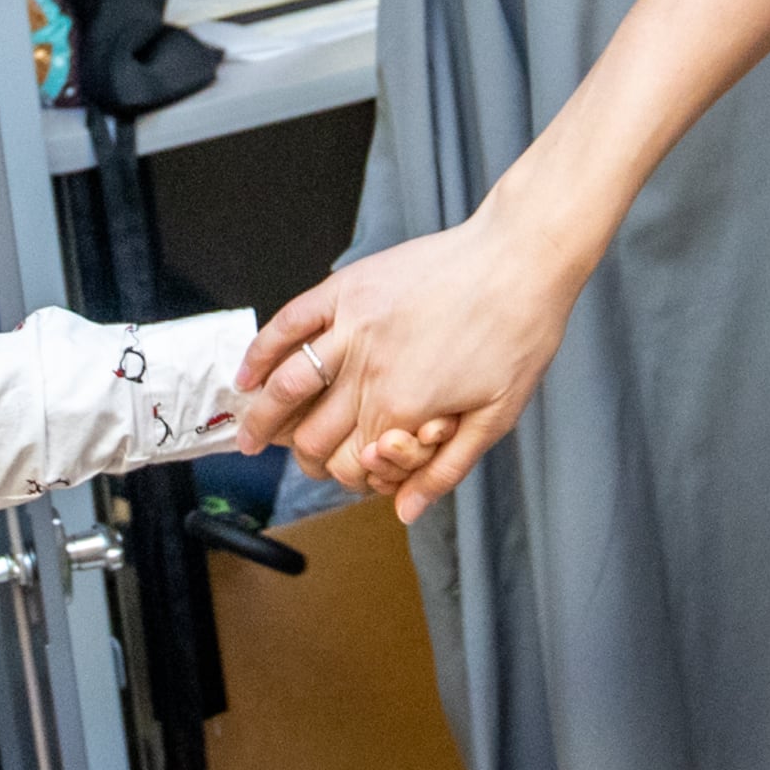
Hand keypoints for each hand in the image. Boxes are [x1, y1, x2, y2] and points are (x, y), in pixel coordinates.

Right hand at [235, 196, 591, 523]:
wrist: (522, 258)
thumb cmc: (520, 331)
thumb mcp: (497, 415)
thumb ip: (447, 468)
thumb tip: (406, 511)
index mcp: (403, 407)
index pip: (350, 464)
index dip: (348, 478)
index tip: (355, 474)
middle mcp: (369, 370)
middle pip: (312, 436)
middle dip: (304, 459)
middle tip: (299, 461)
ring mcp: (352, 326)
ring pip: (287, 385)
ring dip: (259, 418)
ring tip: (246, 435)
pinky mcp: (348, 288)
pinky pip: (289, 323)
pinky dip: (261, 352)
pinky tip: (248, 374)